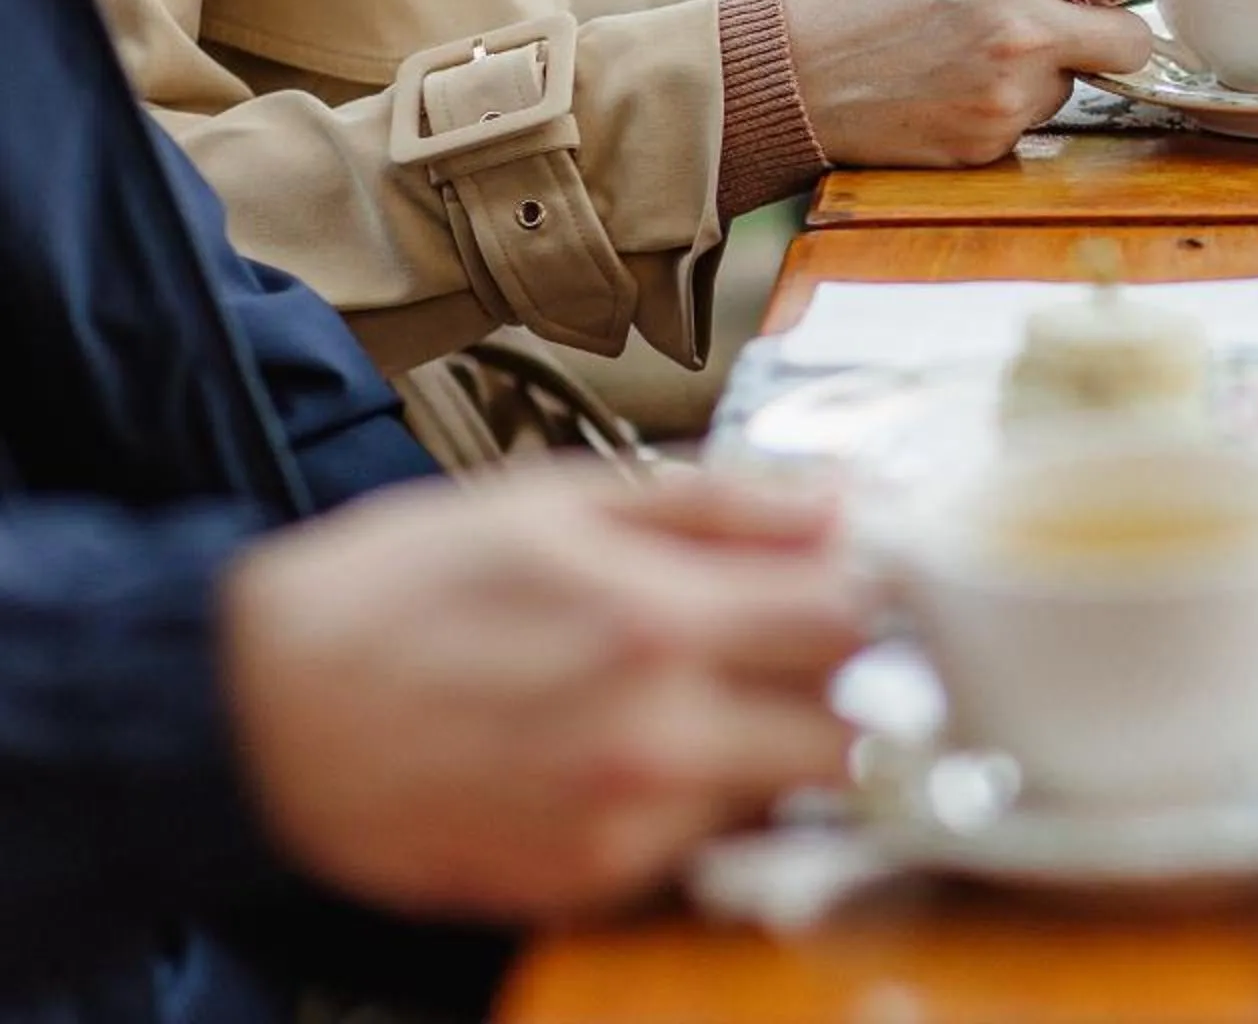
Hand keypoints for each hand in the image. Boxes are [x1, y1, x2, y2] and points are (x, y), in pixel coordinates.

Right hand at [223, 470, 865, 922]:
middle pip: (851, 724)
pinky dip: (701, 802)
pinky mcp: (587, 885)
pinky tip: (642, 751)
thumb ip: (722, 506)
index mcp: (658, 621)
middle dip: (850, 682)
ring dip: (784, 748)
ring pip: (788, 794)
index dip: (875, 593)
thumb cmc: (398, 590)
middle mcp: (655, 737)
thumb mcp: (561, 501)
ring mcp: (623, 826)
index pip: (852, 618)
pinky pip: (703, 845)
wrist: (253, 713)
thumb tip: (840, 506)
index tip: (870, 582)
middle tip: (810, 647)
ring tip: (718, 696)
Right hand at [779, 0, 1153, 166]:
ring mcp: (1007, 92)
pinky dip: (1012, 105)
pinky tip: (960, 86)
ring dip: (1052, 68)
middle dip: (1112, 29)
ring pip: (1082, 80)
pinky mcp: (991, 141)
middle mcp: (1019, 28)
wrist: (790, 74)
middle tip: (1067, 20)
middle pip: (1136, 39)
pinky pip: (1038, 119)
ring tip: (982, 51)